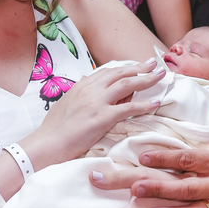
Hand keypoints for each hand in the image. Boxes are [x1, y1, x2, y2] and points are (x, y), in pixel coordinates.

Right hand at [23, 61, 164, 169]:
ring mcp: (97, 102)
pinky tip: (155, 103)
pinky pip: (129, 108)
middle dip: (140, 67)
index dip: (125, 67)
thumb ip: (78, 90)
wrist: (48, 143)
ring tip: (160, 76)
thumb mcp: (64, 102)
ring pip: (127, 85)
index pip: (108, 71)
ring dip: (146, 79)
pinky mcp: (103, 118)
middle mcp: (90, 89)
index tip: (137, 65)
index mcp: (82, 85)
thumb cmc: (54, 128)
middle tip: (154, 64)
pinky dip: (144, 105)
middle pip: (120, 73)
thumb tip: (87, 78)